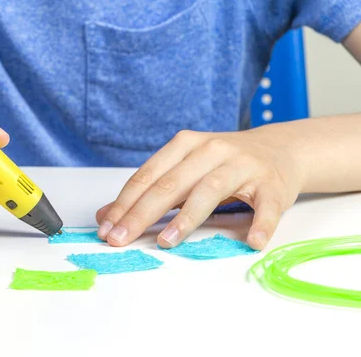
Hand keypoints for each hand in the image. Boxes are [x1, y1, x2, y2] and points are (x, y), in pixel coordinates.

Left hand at [95, 127, 305, 249]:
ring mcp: (243, 165)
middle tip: (121, 239)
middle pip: (171, 184)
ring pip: (209, 191)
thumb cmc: (223, 163)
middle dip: (141, 214)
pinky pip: (266, 207)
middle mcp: (211, 150)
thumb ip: (148, 191)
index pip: (148, 177)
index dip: (124, 204)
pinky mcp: (272, 184)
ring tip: (166, 242)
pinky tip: (251, 242)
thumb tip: (106, 216)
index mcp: (185, 144)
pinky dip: (260, 224)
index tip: (106, 229)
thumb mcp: (183, 169)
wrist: (280, 148)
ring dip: (186, 218)